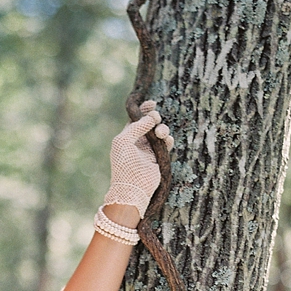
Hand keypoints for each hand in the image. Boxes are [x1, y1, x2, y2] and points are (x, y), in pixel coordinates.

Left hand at [103, 100, 173, 218]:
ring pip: (160, 132)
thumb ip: (136, 126)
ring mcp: (149, 150)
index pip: (136, 119)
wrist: (133, 187)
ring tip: (160, 133)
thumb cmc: (124, 164)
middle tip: (156, 118)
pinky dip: (168, 139)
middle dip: (154, 117)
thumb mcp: (123, 141)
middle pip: (150, 123)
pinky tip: (166, 140)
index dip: (144, 110)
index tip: (151, 103)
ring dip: (162, 129)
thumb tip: (151, 117)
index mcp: (126, 137)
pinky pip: (167, 144)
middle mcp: (138, 142)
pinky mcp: (159, 158)